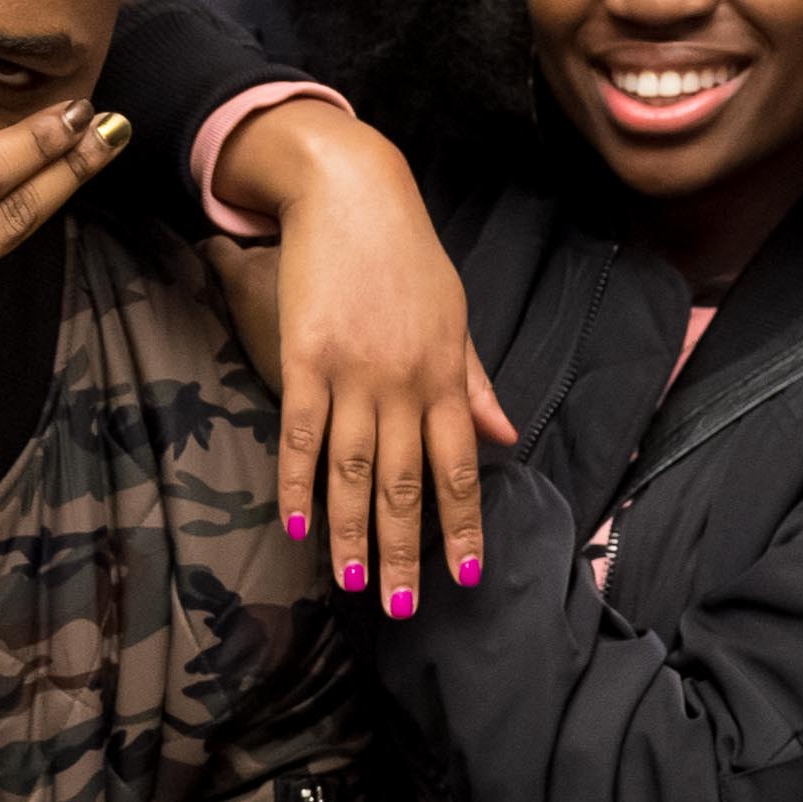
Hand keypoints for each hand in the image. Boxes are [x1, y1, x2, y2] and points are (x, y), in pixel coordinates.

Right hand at [207, 104, 515, 617]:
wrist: (350, 192)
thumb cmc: (407, 255)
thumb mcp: (455, 317)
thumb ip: (475, 383)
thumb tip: (506, 436)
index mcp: (445, 376)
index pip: (459, 469)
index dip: (461, 527)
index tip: (463, 577)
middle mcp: (403, 383)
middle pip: (403, 484)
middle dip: (406, 550)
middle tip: (404, 608)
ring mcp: (351, 373)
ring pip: (351, 471)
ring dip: (351, 533)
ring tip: (353, 583)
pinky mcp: (303, 358)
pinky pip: (299, 434)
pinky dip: (296, 483)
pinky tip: (295, 526)